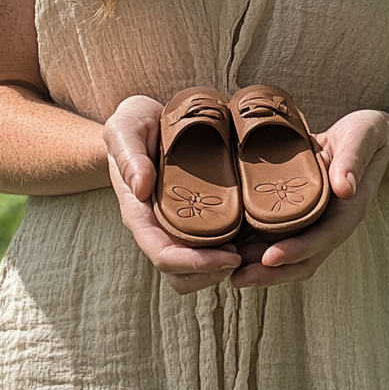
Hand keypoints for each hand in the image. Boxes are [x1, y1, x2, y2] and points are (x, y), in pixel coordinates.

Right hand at [104, 95, 241, 293]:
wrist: (149, 116)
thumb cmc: (134, 122)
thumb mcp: (124, 129)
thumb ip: (128, 155)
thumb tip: (141, 188)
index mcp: (142, 214)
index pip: (164, 255)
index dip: (195, 264)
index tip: (229, 257)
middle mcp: (162, 226)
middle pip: (184, 273)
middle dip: (216, 273)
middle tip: (250, 256)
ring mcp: (182, 223)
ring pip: (203, 266)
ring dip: (231, 266)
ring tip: (260, 250)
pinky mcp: (202, 214)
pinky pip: (219, 242)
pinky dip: (240, 247)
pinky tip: (263, 233)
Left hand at [230, 109, 388, 287]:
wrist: (363, 134)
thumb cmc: (364, 134)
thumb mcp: (361, 137)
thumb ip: (352, 161)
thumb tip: (345, 188)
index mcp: (348, 210)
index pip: (323, 239)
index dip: (297, 251)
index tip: (270, 259)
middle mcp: (330, 223)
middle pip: (302, 258)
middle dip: (271, 273)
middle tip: (238, 277)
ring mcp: (314, 222)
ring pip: (287, 253)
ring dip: (259, 266)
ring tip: (228, 271)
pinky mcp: (299, 214)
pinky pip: (277, 236)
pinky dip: (256, 246)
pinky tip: (230, 246)